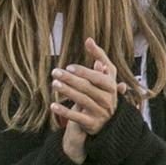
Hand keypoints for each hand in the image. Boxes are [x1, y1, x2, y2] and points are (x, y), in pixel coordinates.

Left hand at [52, 39, 119, 157]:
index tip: (69, 67)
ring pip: (82, 101)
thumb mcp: (105, 77)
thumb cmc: (103, 93)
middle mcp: (108, 100)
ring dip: (67, 92)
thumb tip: (89, 40)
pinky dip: (65, 111)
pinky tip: (53, 105)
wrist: (108, 122)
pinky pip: (77, 117)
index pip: (99, 78)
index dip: (84, 72)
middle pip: (88, 88)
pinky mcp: (92, 124)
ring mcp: (101, 113)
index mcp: (111, 87)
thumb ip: (99, 58)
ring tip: (54, 84)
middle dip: (71, 80)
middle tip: (55, 72)